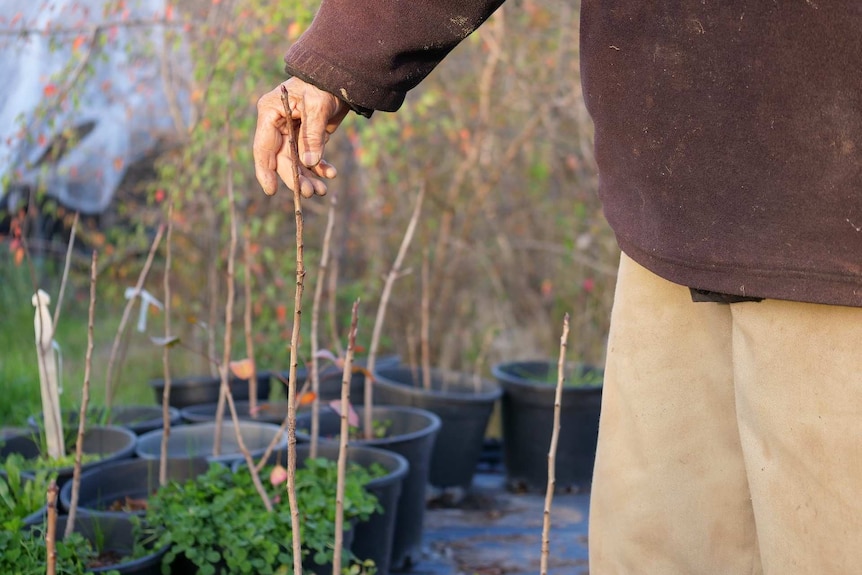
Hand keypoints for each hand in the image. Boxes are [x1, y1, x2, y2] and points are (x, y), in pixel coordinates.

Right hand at [253, 77, 349, 197]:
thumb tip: (308, 163)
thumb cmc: (323, 85)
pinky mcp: (307, 136)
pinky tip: (330, 173)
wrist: (340, 78)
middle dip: (295, 177)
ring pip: (296, 161)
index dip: (266, 170)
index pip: (264, 147)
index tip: (271, 191)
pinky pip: (310, 156)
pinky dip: (319, 167)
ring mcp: (292, 132)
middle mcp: (277, 125)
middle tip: (310, 193)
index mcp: (270, 113)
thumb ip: (312, 135)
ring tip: (322, 191)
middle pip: (281, 159)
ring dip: (308, 177)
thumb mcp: (317, 107)